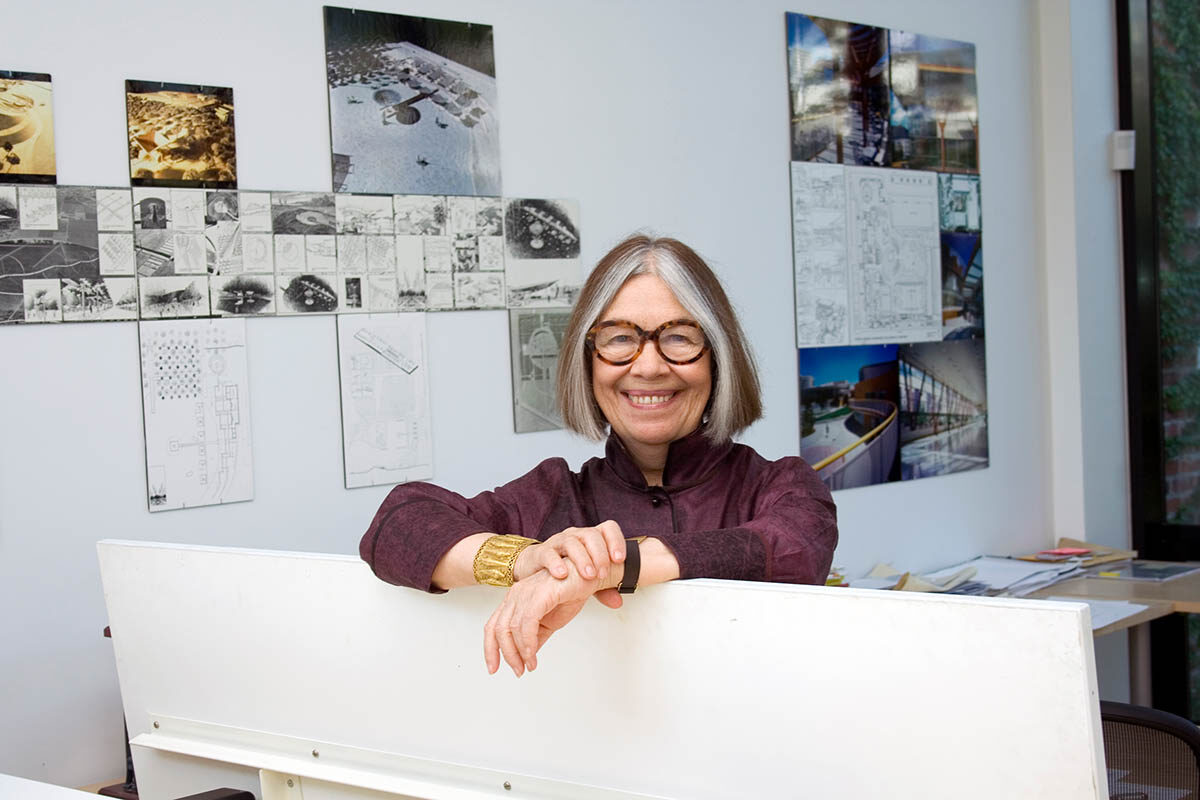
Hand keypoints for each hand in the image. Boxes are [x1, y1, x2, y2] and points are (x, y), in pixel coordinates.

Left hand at [483, 561, 622, 676]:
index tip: (493, 669)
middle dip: (506, 655)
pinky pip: (526, 622)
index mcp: (515, 600)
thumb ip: (536, 637)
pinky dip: (527, 642)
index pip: (493, 627)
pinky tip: (533, 654)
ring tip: (530, 665)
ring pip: (511, 628)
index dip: (490, 649)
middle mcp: (516, 595)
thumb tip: (527, 657)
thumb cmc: (571, 592)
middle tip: (518, 670)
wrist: (589, 576)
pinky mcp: (539, 594)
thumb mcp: (550, 622)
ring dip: (519, 652)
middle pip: (498, 630)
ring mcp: (526, 593)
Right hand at [512, 520, 626, 583]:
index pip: (608, 529)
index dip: (616, 541)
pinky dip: (556, 563)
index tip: (620, 559)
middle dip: (600, 554)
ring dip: (582, 559)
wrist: (533, 571)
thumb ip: (603, 589)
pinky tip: (563, 574)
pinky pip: (548, 553)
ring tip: (589, 576)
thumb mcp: (587, 580)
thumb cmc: (565, 572)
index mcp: (590, 539)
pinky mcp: (540, 552)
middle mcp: (576, 536)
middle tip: (603, 574)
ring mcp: (558, 542)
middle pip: (591, 535)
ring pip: (572, 542)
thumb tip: (617, 601)